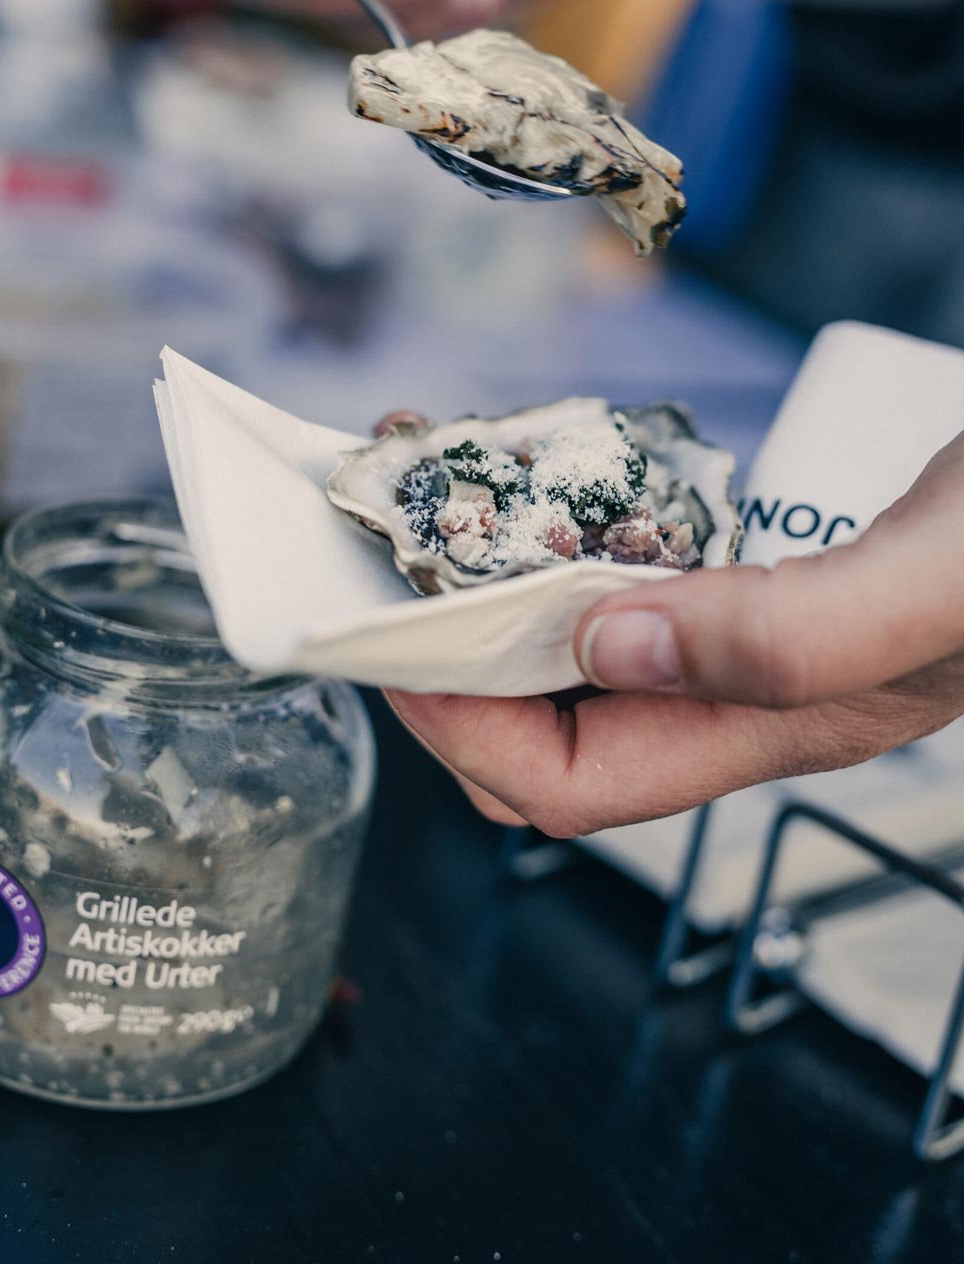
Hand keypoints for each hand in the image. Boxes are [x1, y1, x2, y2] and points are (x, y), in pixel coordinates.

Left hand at [386, 433, 963, 834]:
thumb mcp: (932, 586)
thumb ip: (788, 634)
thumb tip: (610, 643)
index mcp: (773, 729)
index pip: (568, 785)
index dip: (461, 732)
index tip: (390, 649)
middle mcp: (742, 704)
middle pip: (548, 746)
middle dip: (449, 686)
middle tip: (387, 588)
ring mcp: (741, 651)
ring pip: (572, 677)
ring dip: (488, 622)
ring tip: (430, 535)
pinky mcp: (747, 593)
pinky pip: (613, 608)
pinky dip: (549, 570)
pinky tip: (526, 512)